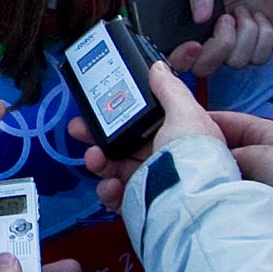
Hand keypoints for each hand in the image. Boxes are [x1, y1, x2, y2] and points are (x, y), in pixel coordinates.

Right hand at [76, 62, 222, 208]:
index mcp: (176, 134)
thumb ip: (169, 89)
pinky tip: (110, 185)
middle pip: (124, 143)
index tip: (100, 107)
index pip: (144, 120)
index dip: (121, 113)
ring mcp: (150, 182)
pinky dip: (108, 191)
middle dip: (98, 136)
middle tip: (79, 128)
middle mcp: (163, 158)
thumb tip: (157, 68)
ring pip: (115, 168)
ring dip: (100, 162)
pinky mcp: (139, 203)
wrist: (190, 200)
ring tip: (93, 157)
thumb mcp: (185, 112)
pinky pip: (116, 196)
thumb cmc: (193, 155)